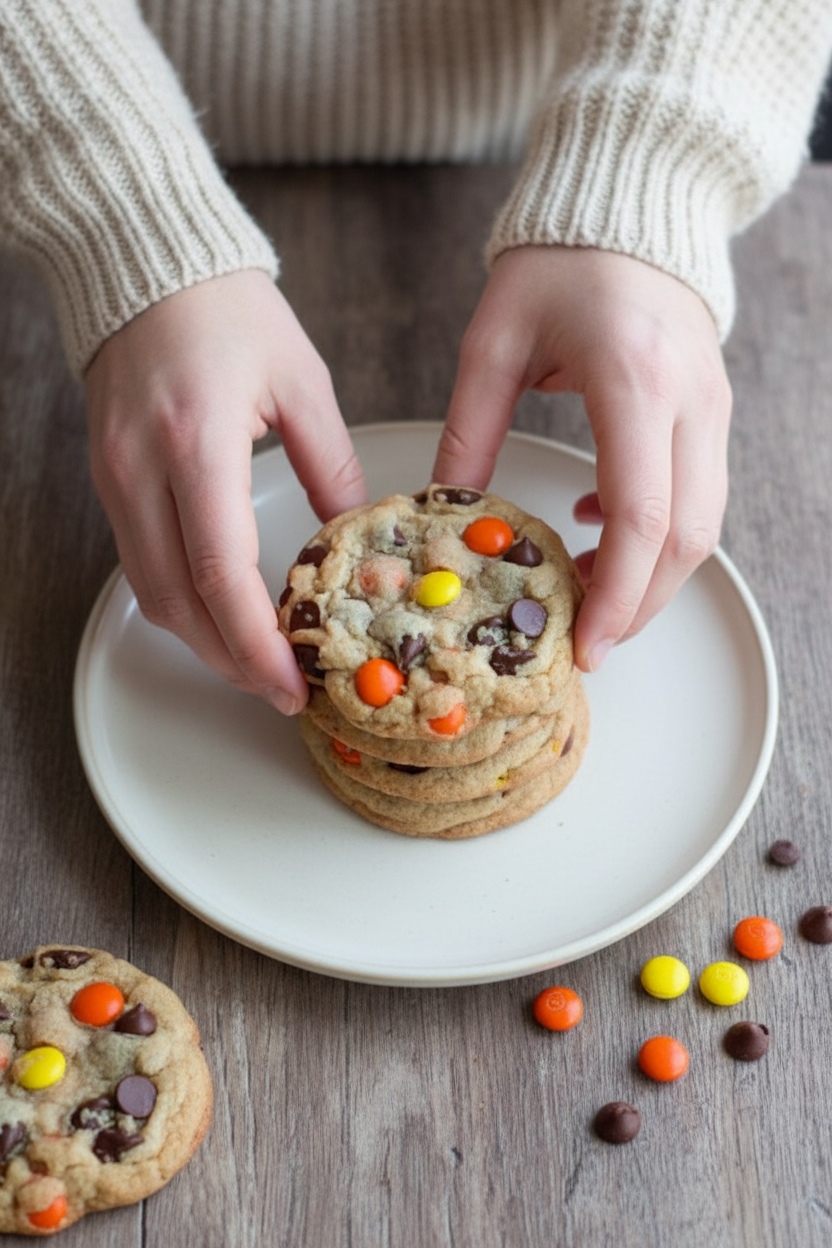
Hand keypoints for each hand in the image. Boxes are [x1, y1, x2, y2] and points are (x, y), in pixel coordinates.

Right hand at [84, 269, 367, 712]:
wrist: (144, 263)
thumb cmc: (227, 309)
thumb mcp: (302, 381)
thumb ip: (331, 465)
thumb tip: (356, 537)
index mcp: (198, 441)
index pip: (220, 572)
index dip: (256, 642)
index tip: (292, 682)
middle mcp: (143, 469)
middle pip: (179, 601)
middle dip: (231, 660)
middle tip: (282, 690)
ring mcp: (116, 477)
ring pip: (152, 592)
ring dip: (203, 640)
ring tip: (257, 663)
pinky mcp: (108, 478)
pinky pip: (139, 563)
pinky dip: (182, 602)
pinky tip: (220, 613)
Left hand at [433, 246, 731, 671]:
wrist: (628, 205)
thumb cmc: (558, 264)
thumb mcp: (492, 344)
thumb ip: (467, 434)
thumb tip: (442, 516)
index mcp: (633, 380)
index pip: (644, 515)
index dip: (617, 593)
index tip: (585, 641)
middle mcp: (690, 400)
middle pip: (687, 538)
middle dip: (639, 603)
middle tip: (583, 638)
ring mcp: (712, 407)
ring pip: (703, 525)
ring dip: (651, 576)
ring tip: (585, 594)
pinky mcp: (713, 411)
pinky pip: (699, 494)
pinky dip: (658, 534)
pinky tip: (598, 524)